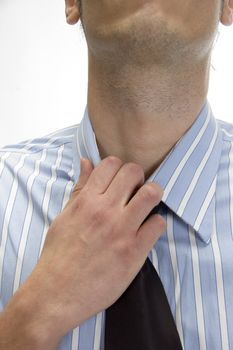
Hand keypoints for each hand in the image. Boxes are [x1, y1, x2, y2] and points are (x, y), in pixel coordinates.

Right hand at [27, 156, 165, 339]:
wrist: (57, 294)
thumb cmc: (59, 255)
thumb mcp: (64, 217)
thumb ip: (79, 189)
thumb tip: (86, 162)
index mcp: (86, 200)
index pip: (111, 163)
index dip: (119, 168)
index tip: (120, 181)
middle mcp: (105, 211)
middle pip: (134, 172)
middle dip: (137, 178)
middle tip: (134, 191)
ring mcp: (121, 230)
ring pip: (151, 193)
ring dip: (152, 195)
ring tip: (146, 206)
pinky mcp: (134, 252)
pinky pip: (158, 224)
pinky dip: (156, 224)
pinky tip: (146, 231)